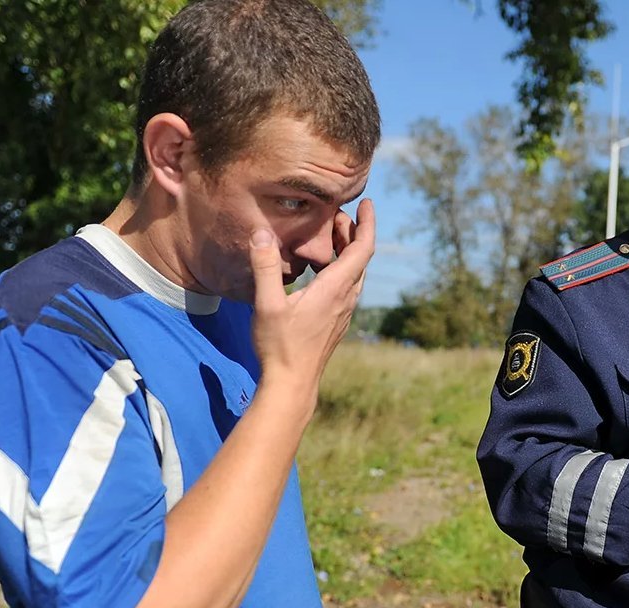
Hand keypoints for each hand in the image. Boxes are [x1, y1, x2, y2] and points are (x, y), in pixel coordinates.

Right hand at [249, 199, 375, 402]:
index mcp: (337, 288)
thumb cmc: (281, 346)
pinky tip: (321, 269)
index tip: (367, 203)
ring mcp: (344, 311)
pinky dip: (340, 268)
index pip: (362, 248)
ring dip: (347, 250)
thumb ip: (266, 268)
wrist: (293, 383)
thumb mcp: (268, 304)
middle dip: (353, 232)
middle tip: (337, 213)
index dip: (367, 223)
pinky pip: (346, 286)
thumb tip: (262, 234)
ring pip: (354, 273)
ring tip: (329, 235)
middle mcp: (347, 298)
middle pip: (360, 257)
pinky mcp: (337, 320)